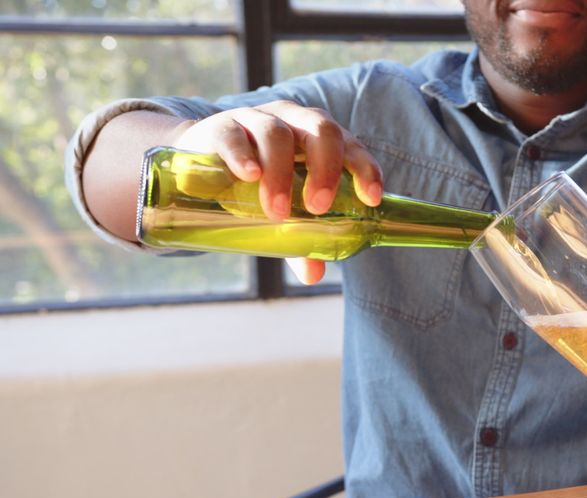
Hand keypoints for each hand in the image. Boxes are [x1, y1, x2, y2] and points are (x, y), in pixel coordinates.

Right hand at [171, 100, 382, 284]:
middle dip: (326, 169)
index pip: (352, 146)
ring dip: (281, 173)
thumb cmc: (257, 185)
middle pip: (321, 131)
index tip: (371, 198)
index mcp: (319, 138)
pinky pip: (233, 135)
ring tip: (277, 211)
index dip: (366, 168)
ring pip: (277, 134)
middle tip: (318, 207)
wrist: (201, 165)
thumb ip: (300, 238)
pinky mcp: (221, 127)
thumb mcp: (283, 210)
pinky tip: (249, 175)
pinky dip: (243, 154)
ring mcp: (257, 120)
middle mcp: (294, 122)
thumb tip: (314, 274)